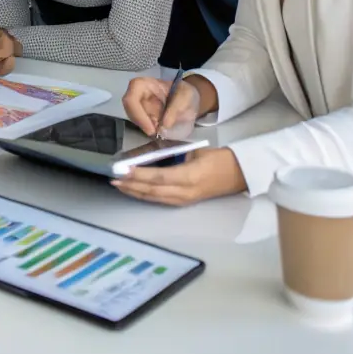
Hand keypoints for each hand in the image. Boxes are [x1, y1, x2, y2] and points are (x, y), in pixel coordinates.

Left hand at [111, 147, 246, 205]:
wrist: (238, 175)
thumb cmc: (218, 159)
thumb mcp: (195, 151)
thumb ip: (173, 153)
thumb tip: (151, 153)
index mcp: (189, 177)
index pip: (159, 177)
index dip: (140, 175)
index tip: (124, 169)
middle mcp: (184, 192)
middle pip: (153, 190)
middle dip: (132, 185)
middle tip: (114, 178)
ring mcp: (184, 200)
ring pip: (154, 198)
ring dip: (135, 192)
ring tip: (119, 186)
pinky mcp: (184, 202)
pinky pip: (160, 200)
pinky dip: (145, 195)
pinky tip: (135, 191)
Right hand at [123, 75, 210, 139]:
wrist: (189, 100)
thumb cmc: (185, 93)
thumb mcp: (186, 96)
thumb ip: (176, 107)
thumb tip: (164, 125)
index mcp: (144, 84)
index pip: (131, 99)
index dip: (138, 115)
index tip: (152, 129)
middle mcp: (137, 95)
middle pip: (131, 112)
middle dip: (144, 124)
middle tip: (159, 133)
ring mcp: (139, 107)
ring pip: (135, 121)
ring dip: (148, 128)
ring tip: (163, 129)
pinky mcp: (143, 116)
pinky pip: (142, 126)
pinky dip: (151, 130)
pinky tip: (161, 130)